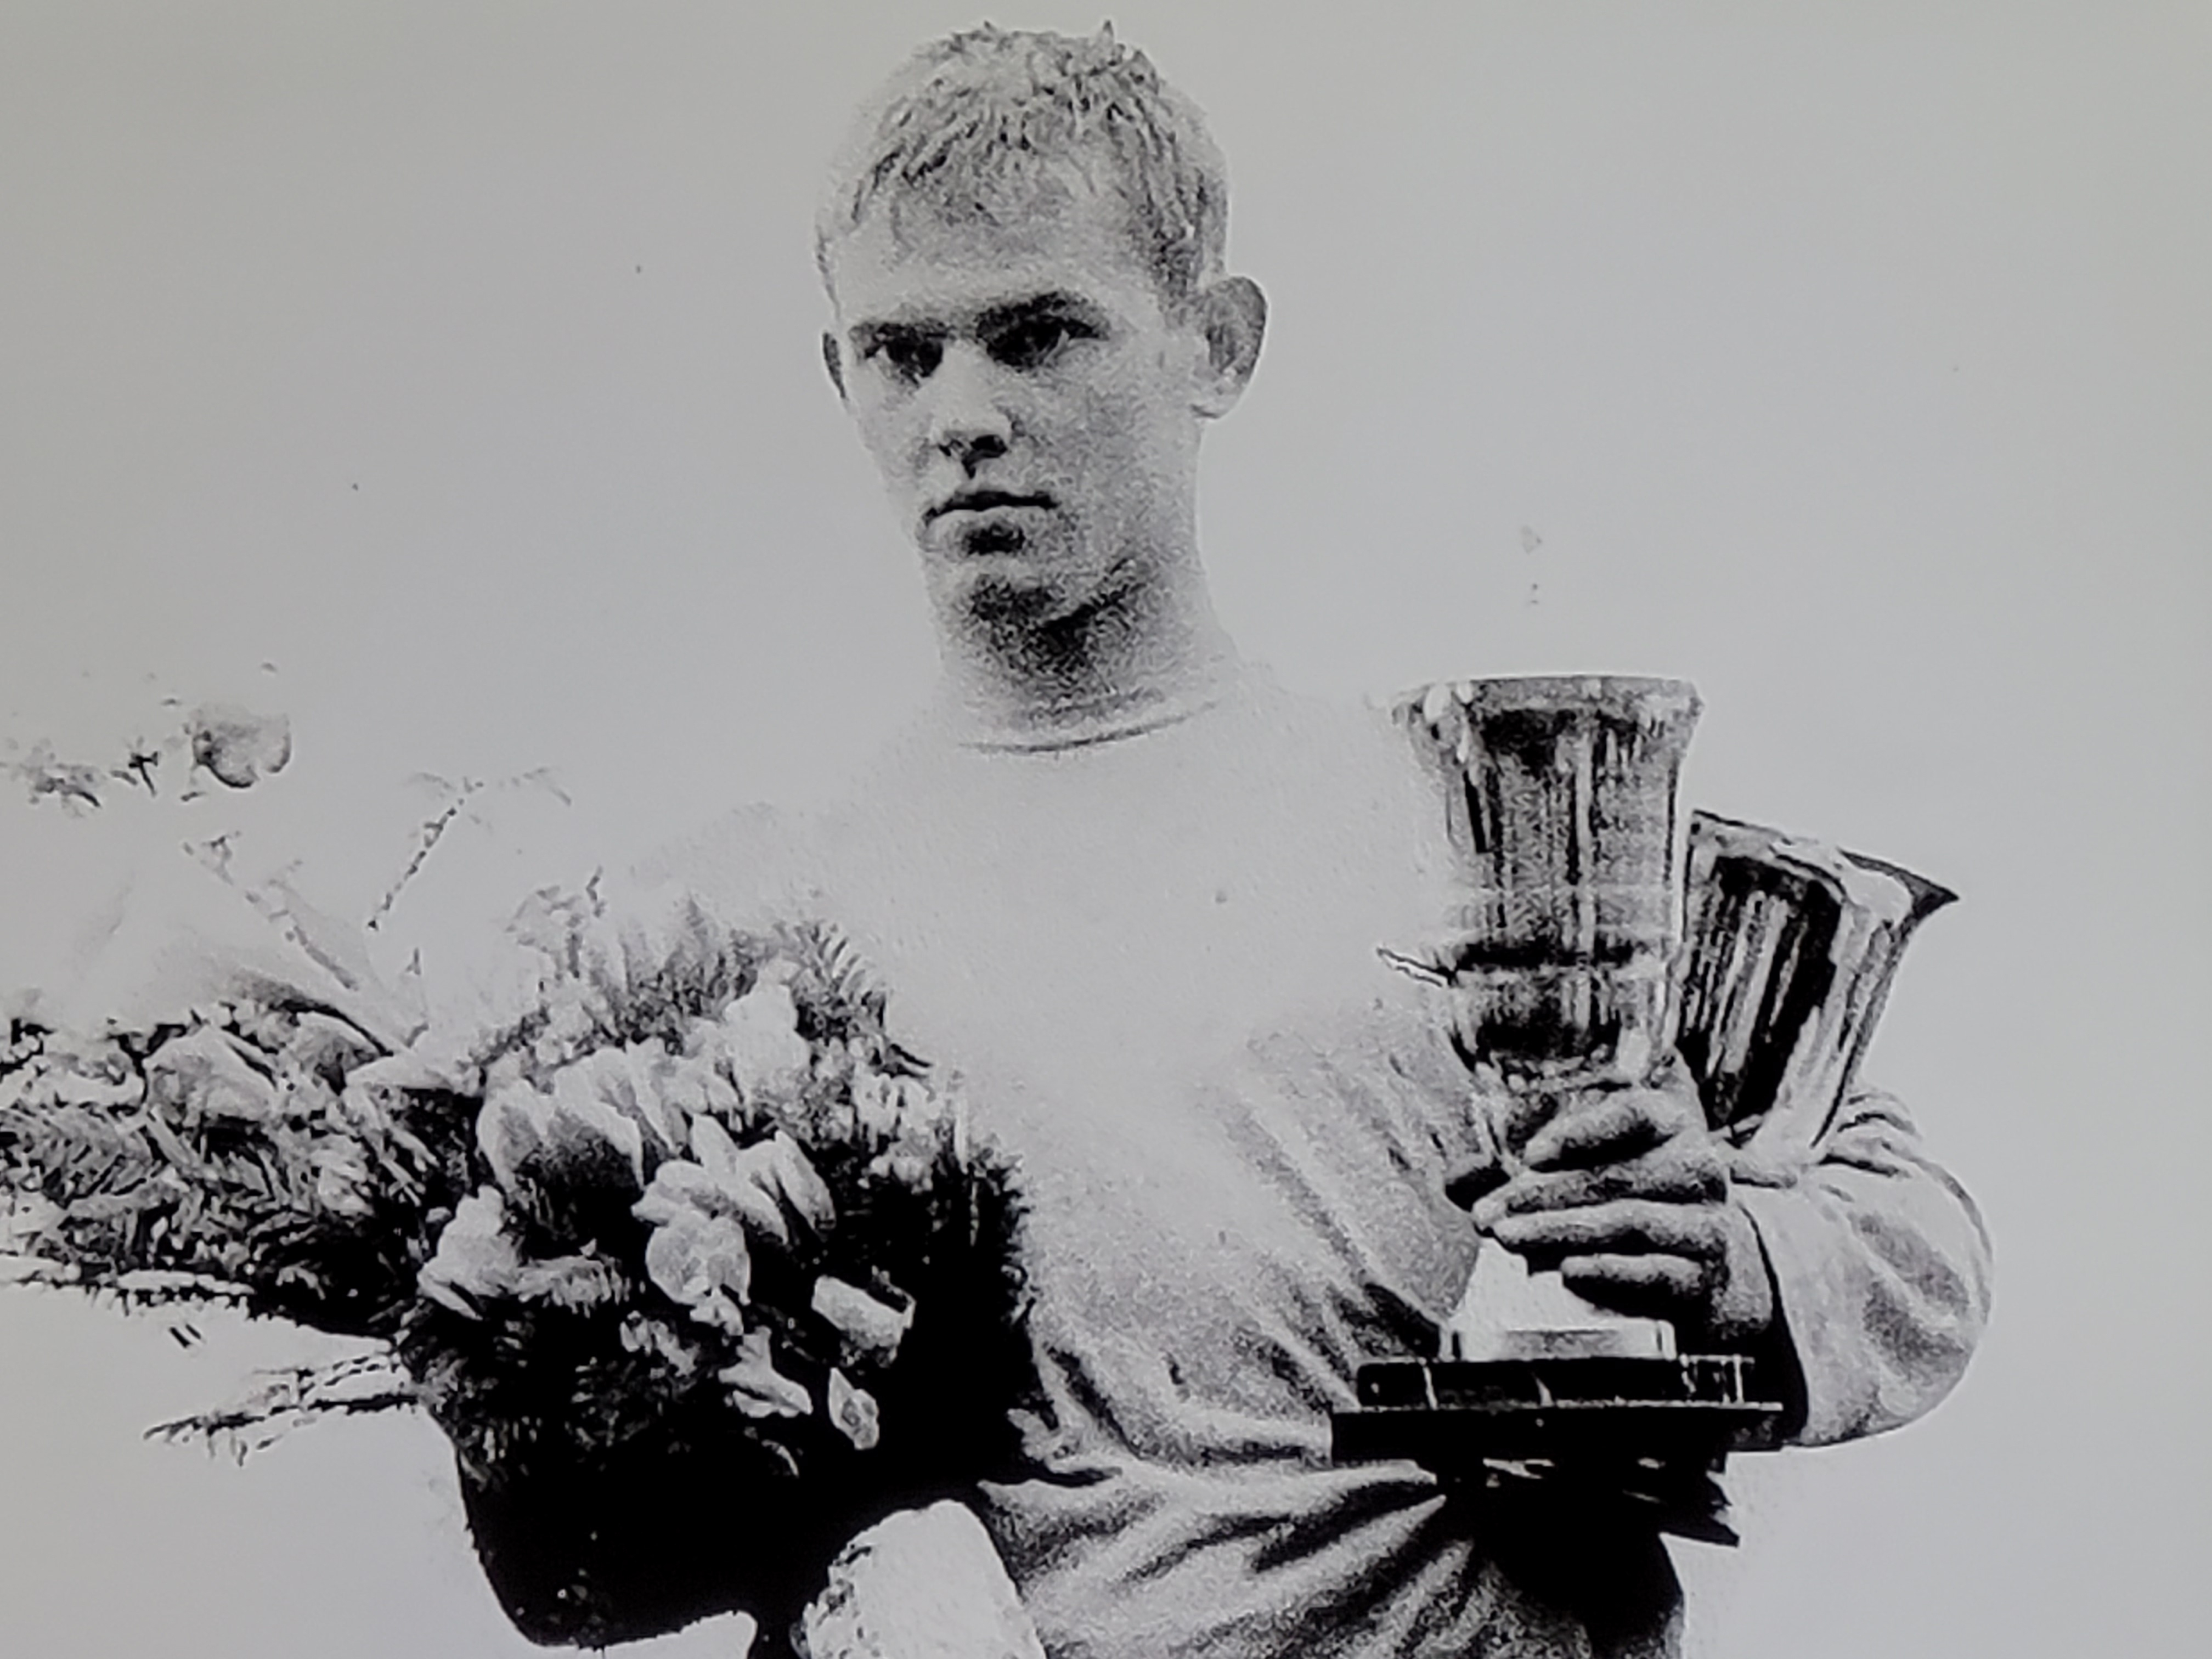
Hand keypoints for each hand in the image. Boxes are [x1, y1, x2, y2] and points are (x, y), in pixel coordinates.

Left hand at [1448, 1067, 1775, 1344]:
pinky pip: (1657, 1273)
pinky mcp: (1704, 1277)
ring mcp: (1705, 1223)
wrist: (1706, 1262)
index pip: (1630, 1114)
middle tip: (1487, 1213)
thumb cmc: (1631, 1200)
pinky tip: (1569, 1271)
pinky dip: (1611, 1271)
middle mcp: (1695, 1167)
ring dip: (1562, 1231)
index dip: (1578, 1132)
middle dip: (1541, 1195)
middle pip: (1615, 1176)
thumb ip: (1521, 1169)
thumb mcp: (1587, 1171)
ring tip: (1508, 1238)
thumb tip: (1457, 1178)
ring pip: (1629, 1221)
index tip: (1529, 1154)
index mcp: (1667, 1124)